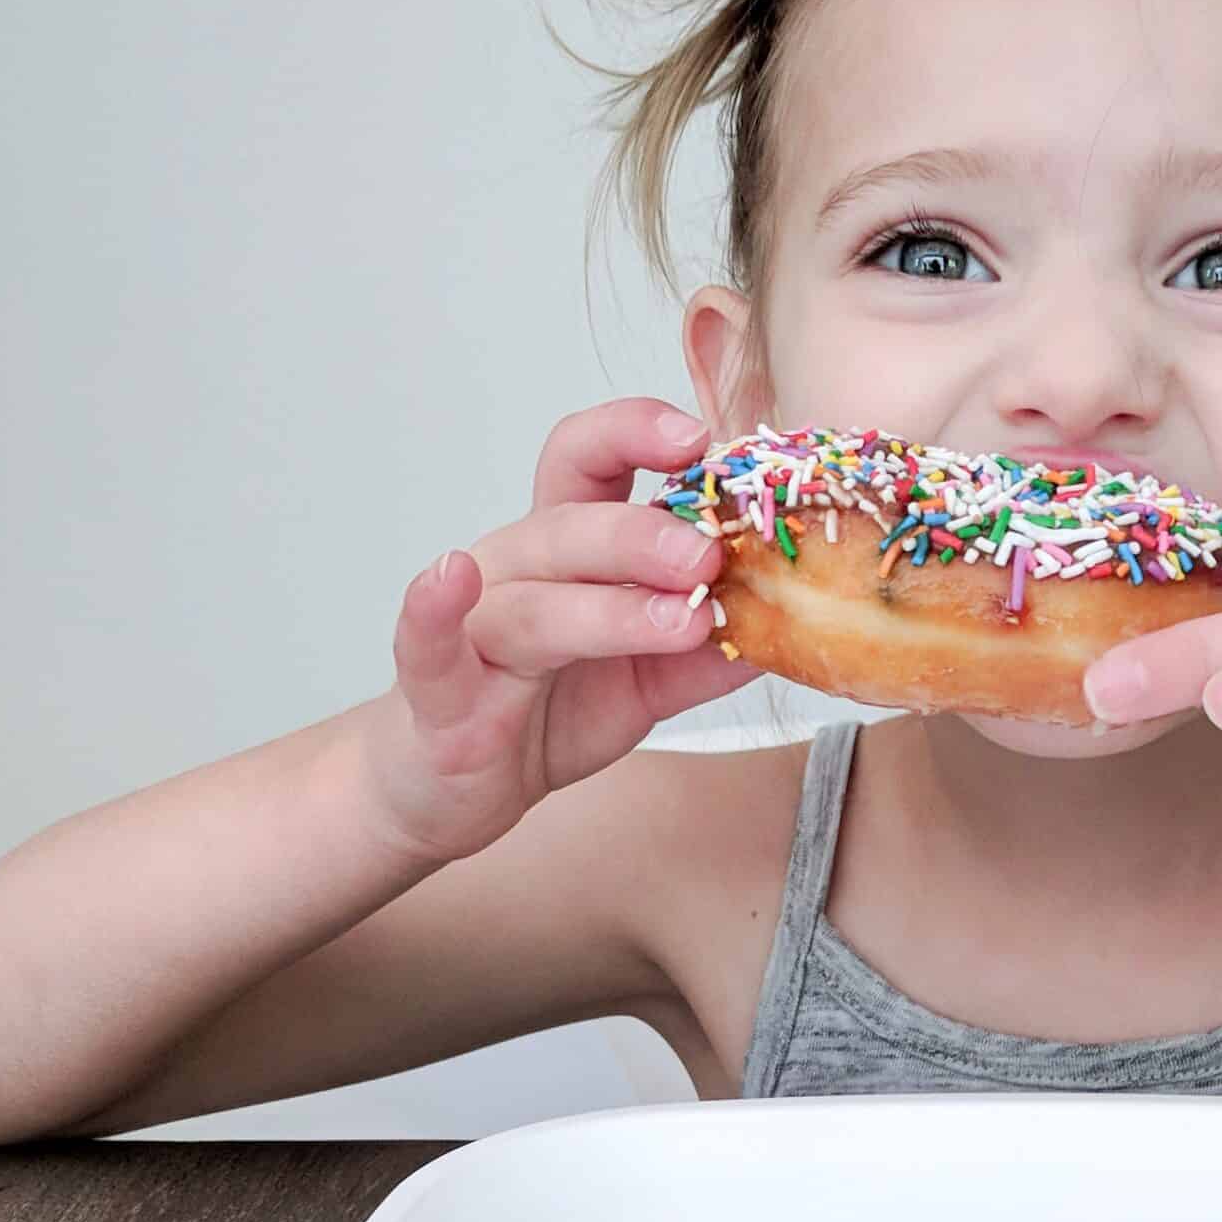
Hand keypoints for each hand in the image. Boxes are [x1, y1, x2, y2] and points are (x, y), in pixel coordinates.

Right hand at [355, 398, 755, 863]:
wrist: (449, 789)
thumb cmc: (542, 713)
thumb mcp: (649, 683)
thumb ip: (711, 650)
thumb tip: (793, 620)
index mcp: (568, 549)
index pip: (593, 459)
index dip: (637, 432)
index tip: (702, 438)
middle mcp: (516, 568)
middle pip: (572, 524)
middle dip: (645, 533)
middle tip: (709, 555)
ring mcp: (474, 625)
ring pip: (536, 599)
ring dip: (609, 606)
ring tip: (681, 619)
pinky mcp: (437, 691)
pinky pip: (428, 643)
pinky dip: (433, 609)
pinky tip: (447, 577)